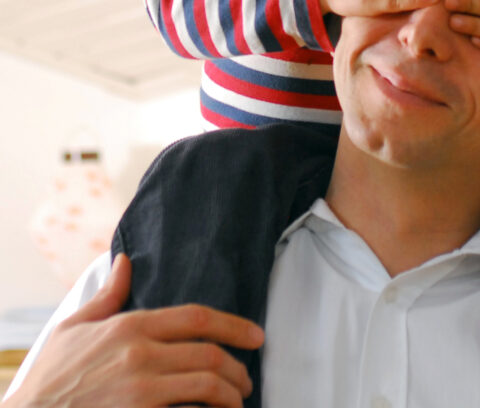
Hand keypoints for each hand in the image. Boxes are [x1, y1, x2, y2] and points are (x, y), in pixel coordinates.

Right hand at [7, 254, 263, 407]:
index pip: (198, 318)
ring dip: (230, 396)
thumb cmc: (49, 379)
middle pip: (210, 355)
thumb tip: (125, 260)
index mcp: (130, 326)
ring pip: (207, 386)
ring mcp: (141, 391)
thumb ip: (108, 296)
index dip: (234, 326)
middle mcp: (140, 355)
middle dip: (237, 369)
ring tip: (236, 401)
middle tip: (246, 379)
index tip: (256, 335)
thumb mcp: (74, 328)